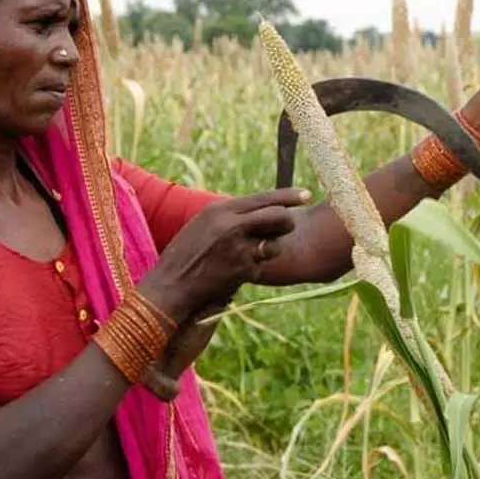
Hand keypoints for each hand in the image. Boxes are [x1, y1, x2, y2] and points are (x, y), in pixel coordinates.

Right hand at [136, 188, 310, 322]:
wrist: (172, 284)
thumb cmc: (187, 252)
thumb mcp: (205, 222)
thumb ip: (232, 214)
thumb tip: (263, 208)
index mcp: (222, 210)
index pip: (264, 198)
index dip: (289, 196)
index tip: (306, 194)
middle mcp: (232, 226)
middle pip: (280, 217)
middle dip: (287, 223)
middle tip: (284, 228)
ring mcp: (239, 249)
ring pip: (275, 245)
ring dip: (268, 251)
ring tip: (246, 255)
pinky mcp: (243, 271)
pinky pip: (261, 267)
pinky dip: (252, 269)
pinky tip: (232, 272)